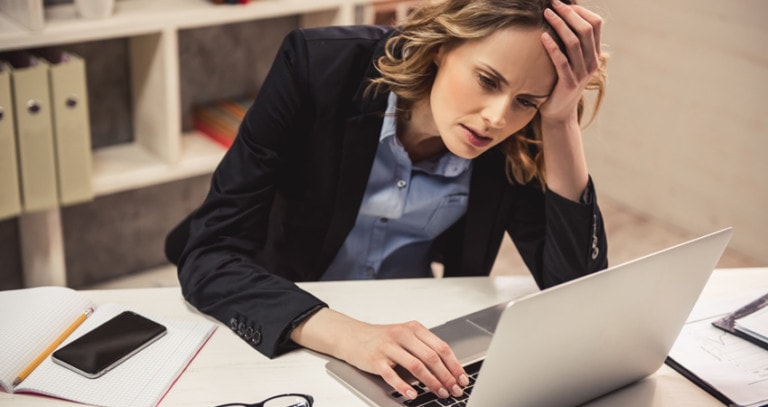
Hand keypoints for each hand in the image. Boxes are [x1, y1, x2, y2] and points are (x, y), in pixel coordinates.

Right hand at [290, 308, 467, 399]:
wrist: (352, 336)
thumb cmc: (381, 338)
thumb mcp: (404, 336)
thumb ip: (423, 347)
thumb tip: (448, 369)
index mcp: (413, 328)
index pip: (441, 347)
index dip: (454, 364)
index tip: (462, 378)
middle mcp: (402, 335)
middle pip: (431, 357)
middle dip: (446, 376)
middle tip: (453, 389)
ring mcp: (388, 347)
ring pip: (416, 366)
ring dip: (431, 382)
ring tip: (439, 392)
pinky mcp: (375, 360)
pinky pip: (393, 375)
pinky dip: (404, 386)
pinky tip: (413, 394)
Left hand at [539, 0, 603, 123]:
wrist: (559, 113)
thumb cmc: (560, 83)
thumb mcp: (571, 62)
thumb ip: (572, 44)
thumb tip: (562, 19)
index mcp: (594, 54)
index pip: (596, 24)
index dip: (580, 11)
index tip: (563, 3)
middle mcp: (592, 62)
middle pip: (585, 29)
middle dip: (568, 13)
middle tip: (552, 4)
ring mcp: (581, 73)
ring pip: (574, 43)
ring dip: (559, 25)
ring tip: (546, 14)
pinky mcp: (568, 83)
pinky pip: (561, 61)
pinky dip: (552, 47)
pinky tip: (543, 37)